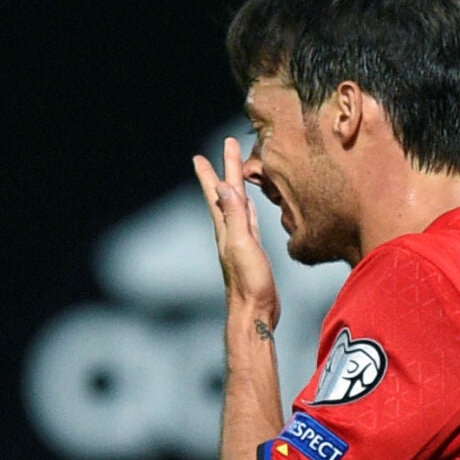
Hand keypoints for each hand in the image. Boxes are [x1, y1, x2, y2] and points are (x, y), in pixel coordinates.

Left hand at [193, 137, 279, 326]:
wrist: (255, 311)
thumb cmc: (249, 282)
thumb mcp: (241, 244)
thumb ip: (235, 216)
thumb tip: (223, 186)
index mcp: (226, 227)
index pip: (218, 192)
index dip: (214, 171)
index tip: (203, 154)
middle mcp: (230, 230)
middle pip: (227, 194)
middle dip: (227, 170)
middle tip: (227, 148)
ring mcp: (241, 240)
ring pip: (238, 205)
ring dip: (237, 187)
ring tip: (236, 172)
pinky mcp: (254, 249)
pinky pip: (250, 220)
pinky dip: (250, 208)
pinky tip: (252, 206)